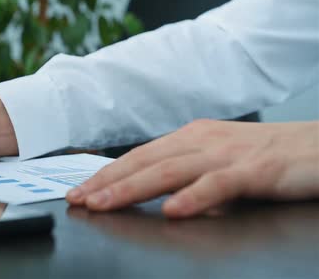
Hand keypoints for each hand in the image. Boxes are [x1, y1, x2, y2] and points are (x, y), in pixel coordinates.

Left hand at [66, 119, 318, 217]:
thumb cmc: (272, 155)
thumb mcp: (220, 161)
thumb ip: (189, 175)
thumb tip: (160, 198)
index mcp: (192, 137)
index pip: (139, 157)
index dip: (107, 174)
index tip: (81, 191)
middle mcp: (203, 140)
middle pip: (145, 162)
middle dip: (107, 181)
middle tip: (78, 199)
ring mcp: (227, 154)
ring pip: (170, 170)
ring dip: (132, 188)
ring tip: (105, 203)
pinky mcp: (255, 170)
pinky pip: (218, 184)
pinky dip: (192, 197)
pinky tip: (171, 211)